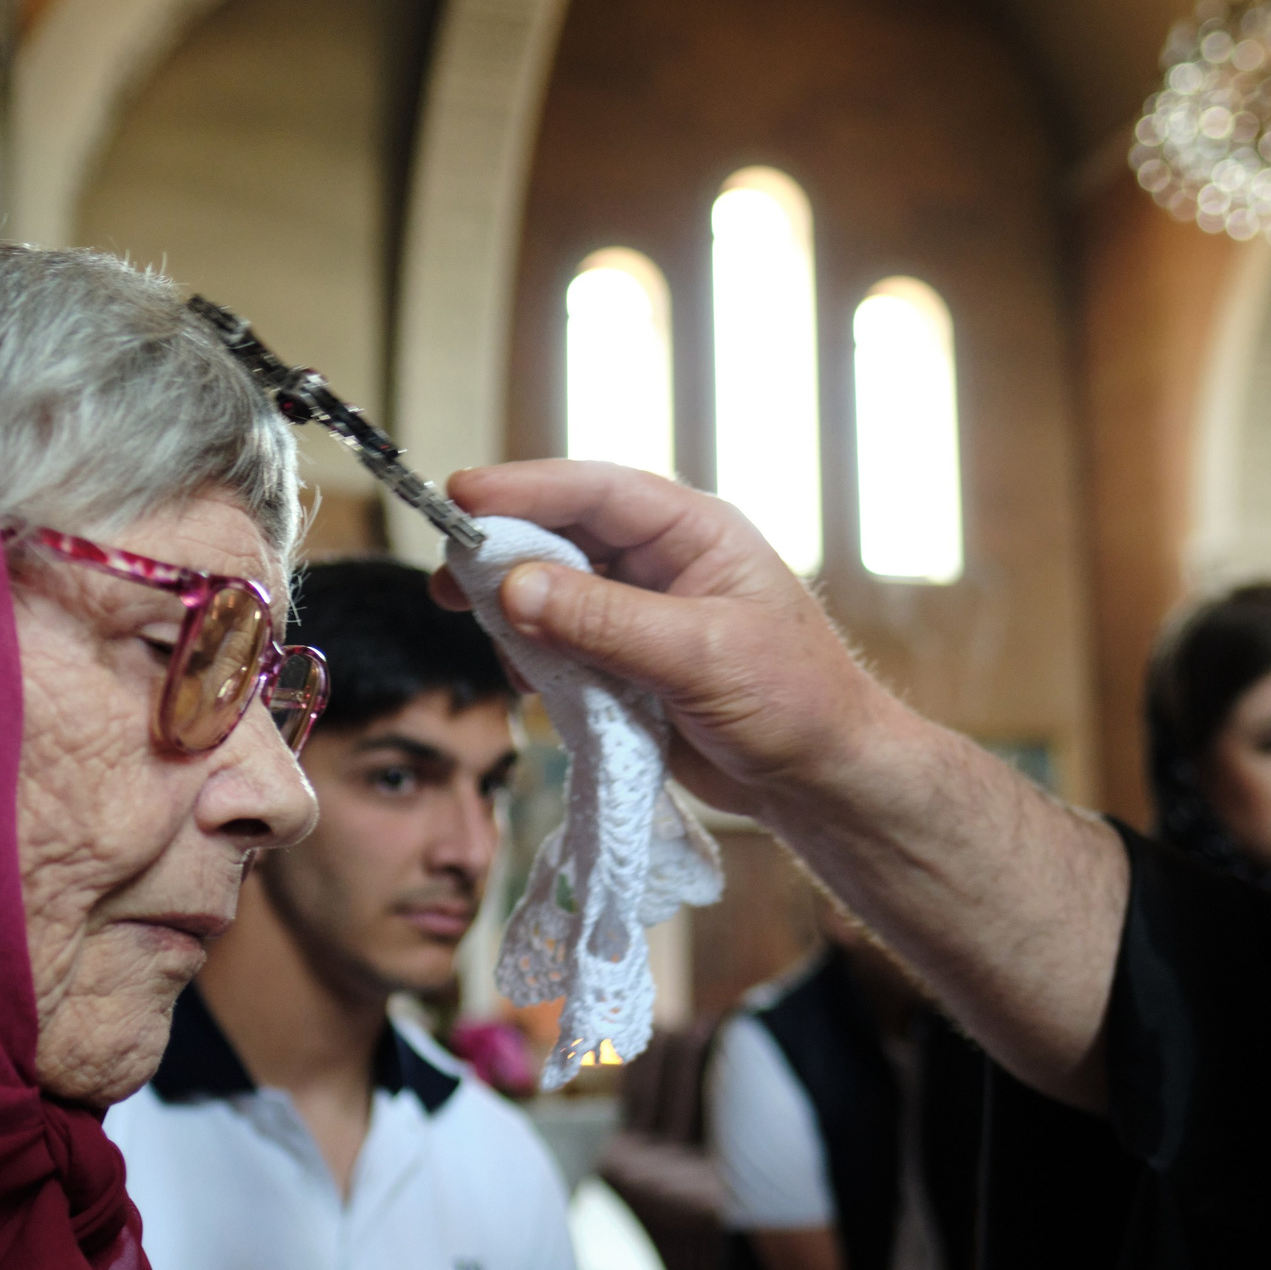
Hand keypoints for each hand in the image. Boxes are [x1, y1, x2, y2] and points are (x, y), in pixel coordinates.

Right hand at [430, 461, 900, 816]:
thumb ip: (604, 621)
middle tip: (448, 573)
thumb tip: (515, 589)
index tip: (462, 499)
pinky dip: (535, 660)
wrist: (822, 781)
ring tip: (489, 634)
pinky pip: (561, 647)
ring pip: (552, 592)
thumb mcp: (699, 655)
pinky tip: (531, 682)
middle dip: (505, 551)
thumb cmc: (793, 702)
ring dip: (516, 612)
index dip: (526, 488)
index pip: (597, 491)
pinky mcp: (625, 665)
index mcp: (694, 532)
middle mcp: (661, 563)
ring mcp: (640, 614)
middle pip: (563, 534)